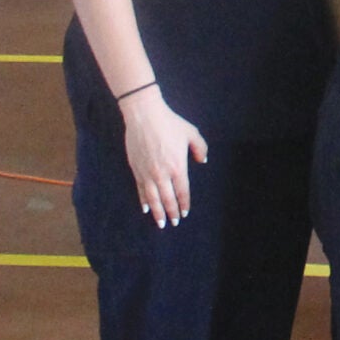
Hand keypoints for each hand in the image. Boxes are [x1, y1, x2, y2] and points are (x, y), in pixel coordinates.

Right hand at [119, 87, 206, 225]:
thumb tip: (203, 161)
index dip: (184, 204)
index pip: (182, 191)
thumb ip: (200, 149)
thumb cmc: (170, 123)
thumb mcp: (191, 133)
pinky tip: (145, 209)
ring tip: (161, 223)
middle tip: (174, 223)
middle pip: (168, 199)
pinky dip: (143, 201)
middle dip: (171, 212)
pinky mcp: (136, 169)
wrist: (144, 116)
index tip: (185, 213)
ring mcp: (147, 173)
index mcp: (178, 167)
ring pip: (153, 198)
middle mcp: (162, 174)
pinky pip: (141, 190)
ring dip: (157, 212)